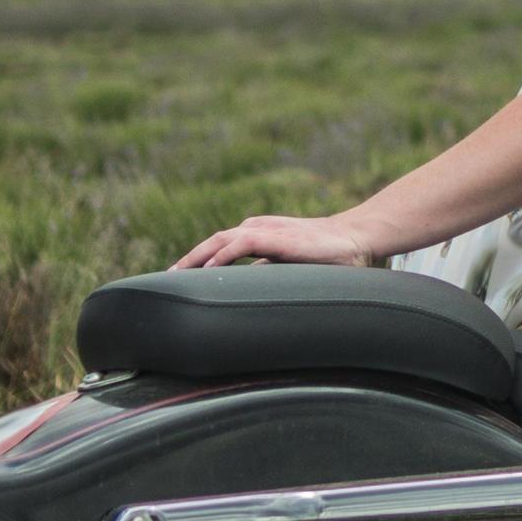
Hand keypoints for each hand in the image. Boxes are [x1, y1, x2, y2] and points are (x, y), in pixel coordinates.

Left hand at [173, 213, 378, 270]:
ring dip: (195, 257)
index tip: (176, 280)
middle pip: (212, 243)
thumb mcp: (288, 267)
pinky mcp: (276, 236)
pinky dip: (221, 255)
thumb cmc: (327, 256)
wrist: (355, 239)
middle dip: (187, 261)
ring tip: (176, 275)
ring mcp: (266, 230)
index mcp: (258, 235)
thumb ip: (266, 272)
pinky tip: (208, 270)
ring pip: (220, 240)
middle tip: (165, 281)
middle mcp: (256, 229)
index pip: (218, 247)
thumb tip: (244, 291)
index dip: (196, 262)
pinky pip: (241, 244)